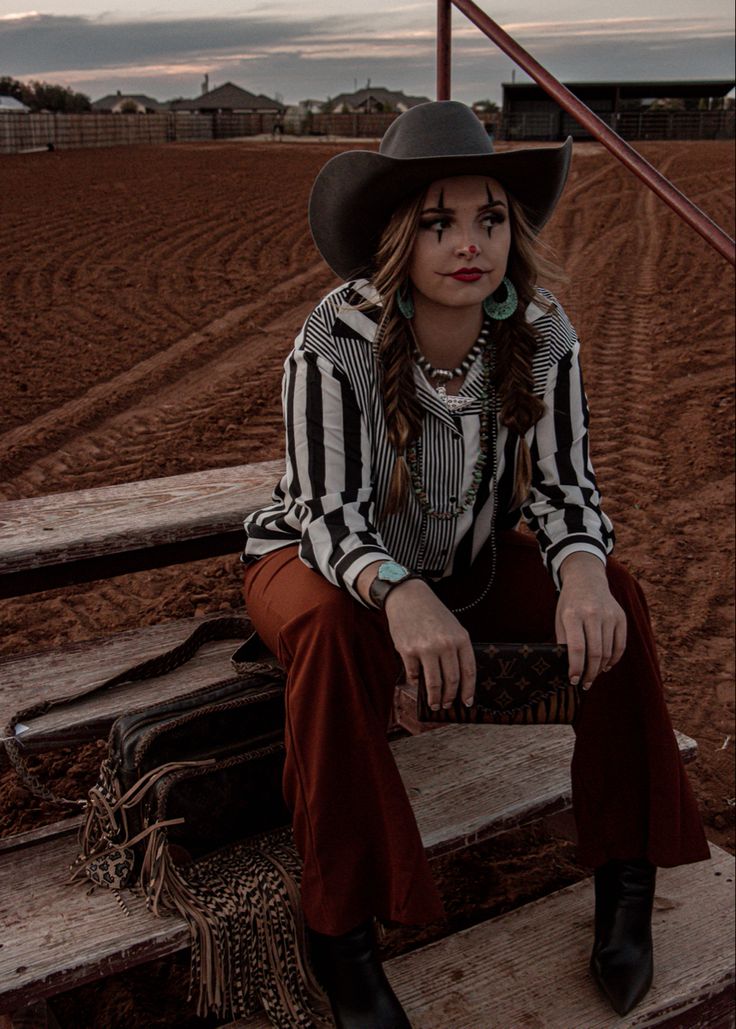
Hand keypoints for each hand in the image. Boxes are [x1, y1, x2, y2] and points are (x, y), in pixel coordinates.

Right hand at [384, 580, 475, 709]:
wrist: (408, 597)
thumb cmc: (432, 614)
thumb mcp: (452, 628)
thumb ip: (456, 651)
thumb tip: (456, 682)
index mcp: (460, 638)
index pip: (468, 671)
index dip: (468, 690)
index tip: (466, 703)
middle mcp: (445, 644)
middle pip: (452, 680)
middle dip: (450, 697)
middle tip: (447, 706)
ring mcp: (426, 648)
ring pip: (434, 682)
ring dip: (435, 698)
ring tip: (434, 704)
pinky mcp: (407, 650)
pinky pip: (414, 674)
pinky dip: (415, 681)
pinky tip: (417, 681)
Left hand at [556, 553, 626, 689]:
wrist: (587, 580)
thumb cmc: (570, 604)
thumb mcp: (560, 619)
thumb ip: (564, 641)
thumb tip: (568, 668)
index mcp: (573, 615)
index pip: (577, 648)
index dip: (576, 668)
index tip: (573, 680)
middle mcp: (593, 614)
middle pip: (595, 653)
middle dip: (590, 673)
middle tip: (585, 684)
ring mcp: (609, 615)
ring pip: (608, 652)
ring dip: (601, 669)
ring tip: (593, 676)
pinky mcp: (621, 618)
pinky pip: (620, 645)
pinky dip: (613, 660)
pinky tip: (605, 666)